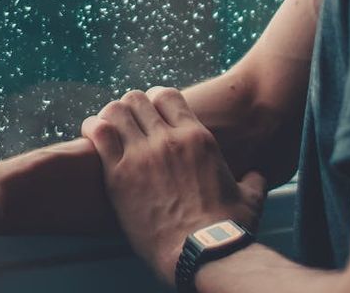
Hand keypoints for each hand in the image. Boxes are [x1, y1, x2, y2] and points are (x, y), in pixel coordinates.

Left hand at [81, 87, 266, 285]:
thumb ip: (252, 180)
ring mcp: (143, 154)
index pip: (167, 95)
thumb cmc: (229, 229)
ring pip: (116, 109)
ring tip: (105, 126)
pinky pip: (99, 134)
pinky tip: (91, 133)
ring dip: (109, 114)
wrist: (203, 254)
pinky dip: (92, 128)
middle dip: (129, 107)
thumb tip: (258, 176)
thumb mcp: (250, 198)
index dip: (155, 99)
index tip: (149, 110)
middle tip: (125, 122)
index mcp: (198, 137)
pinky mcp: (119, 175)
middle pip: (138, 98)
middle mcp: (169, 138)